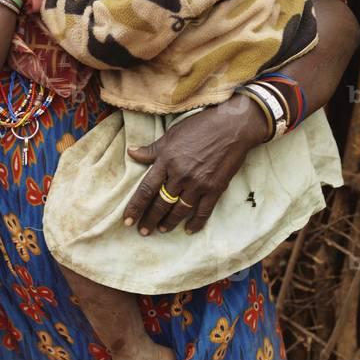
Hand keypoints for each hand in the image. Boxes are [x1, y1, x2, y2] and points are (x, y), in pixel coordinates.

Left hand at [122, 95, 269, 235]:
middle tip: (142, 232)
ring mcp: (198, 184)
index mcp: (166, 161)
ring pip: (179, 210)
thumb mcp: (171, 135)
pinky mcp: (215, 189)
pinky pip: (203, 211)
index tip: (127, 220)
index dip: (135, 207)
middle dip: (149, 219)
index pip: (146, 189)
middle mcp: (180, 175)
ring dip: (169, 222)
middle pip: (160, 203)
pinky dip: (195, 223)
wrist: (232, 127)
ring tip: (161, 230)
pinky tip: (188, 230)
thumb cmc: (200, 127)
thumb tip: (131, 152)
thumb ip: (152, 149)